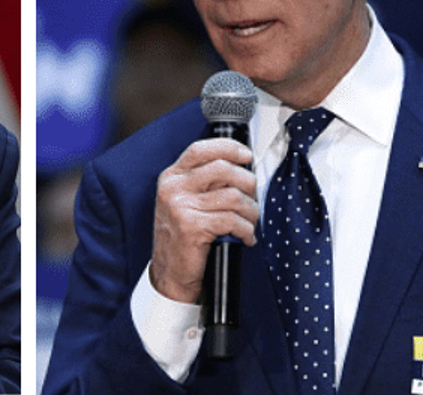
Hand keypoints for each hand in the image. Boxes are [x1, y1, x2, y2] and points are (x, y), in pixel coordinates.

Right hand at [151, 138, 256, 303]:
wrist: (169, 274)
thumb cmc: (182, 237)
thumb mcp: (184, 202)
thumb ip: (203, 183)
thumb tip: (239, 169)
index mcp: (172, 178)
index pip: (200, 149)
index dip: (228, 148)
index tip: (246, 156)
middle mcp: (173, 188)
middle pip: (223, 169)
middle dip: (247, 183)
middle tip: (252, 198)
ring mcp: (180, 207)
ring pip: (233, 196)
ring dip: (251, 211)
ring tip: (250, 222)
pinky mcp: (192, 227)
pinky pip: (232, 220)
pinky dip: (246, 230)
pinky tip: (245, 237)